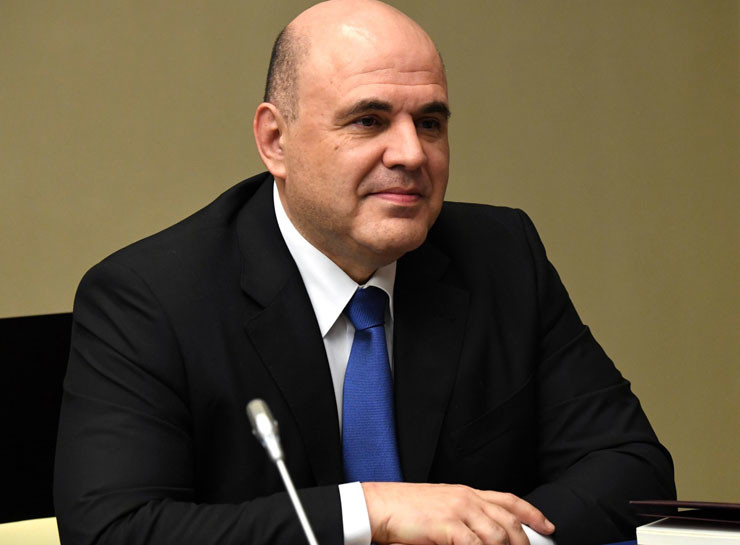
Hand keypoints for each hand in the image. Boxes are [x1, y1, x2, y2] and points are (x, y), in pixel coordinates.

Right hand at [362, 482, 554, 544]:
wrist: (378, 505)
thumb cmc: (404, 508)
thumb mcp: (441, 506)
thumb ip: (463, 517)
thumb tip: (483, 537)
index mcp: (466, 492)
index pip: (508, 500)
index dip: (532, 513)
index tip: (548, 527)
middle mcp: (467, 498)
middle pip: (508, 521)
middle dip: (523, 542)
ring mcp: (458, 510)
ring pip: (497, 535)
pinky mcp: (447, 525)